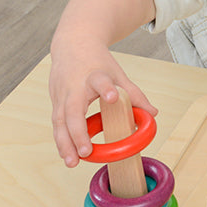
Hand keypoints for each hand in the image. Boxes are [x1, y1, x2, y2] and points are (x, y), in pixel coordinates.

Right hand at [49, 44, 156, 167]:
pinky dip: (61, 139)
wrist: (72, 44)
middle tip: (86, 153)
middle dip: (77, 133)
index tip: (112, 96)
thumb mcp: (118, 73)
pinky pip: (57, 123)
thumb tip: (152, 114)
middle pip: (72, 110)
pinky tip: (67, 155)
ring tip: (72, 162)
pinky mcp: (54, 101)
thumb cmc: (96, 61)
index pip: (100, 80)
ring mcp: (61, 94)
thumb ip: (133, 94)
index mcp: (94, 75)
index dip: (107, 89)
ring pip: (59, 121)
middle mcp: (74, 85)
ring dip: (65, 143)